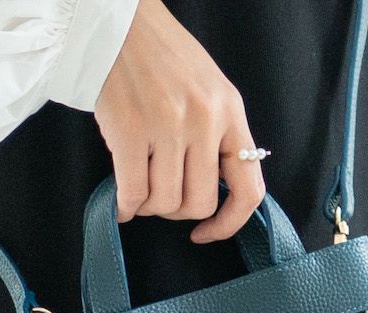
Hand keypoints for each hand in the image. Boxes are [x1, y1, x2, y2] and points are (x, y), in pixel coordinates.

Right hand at [93, 0, 265, 243]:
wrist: (119, 24)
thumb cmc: (162, 58)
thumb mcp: (208, 91)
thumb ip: (216, 136)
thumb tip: (209, 190)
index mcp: (231, 113)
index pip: (248, 188)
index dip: (229, 223)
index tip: (207, 232)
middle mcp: (205, 121)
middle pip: (200, 203)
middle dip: (177, 213)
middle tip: (162, 201)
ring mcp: (168, 126)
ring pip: (166, 202)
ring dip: (150, 207)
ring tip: (139, 192)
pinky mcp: (130, 130)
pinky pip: (133, 192)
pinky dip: (125, 206)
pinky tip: (121, 204)